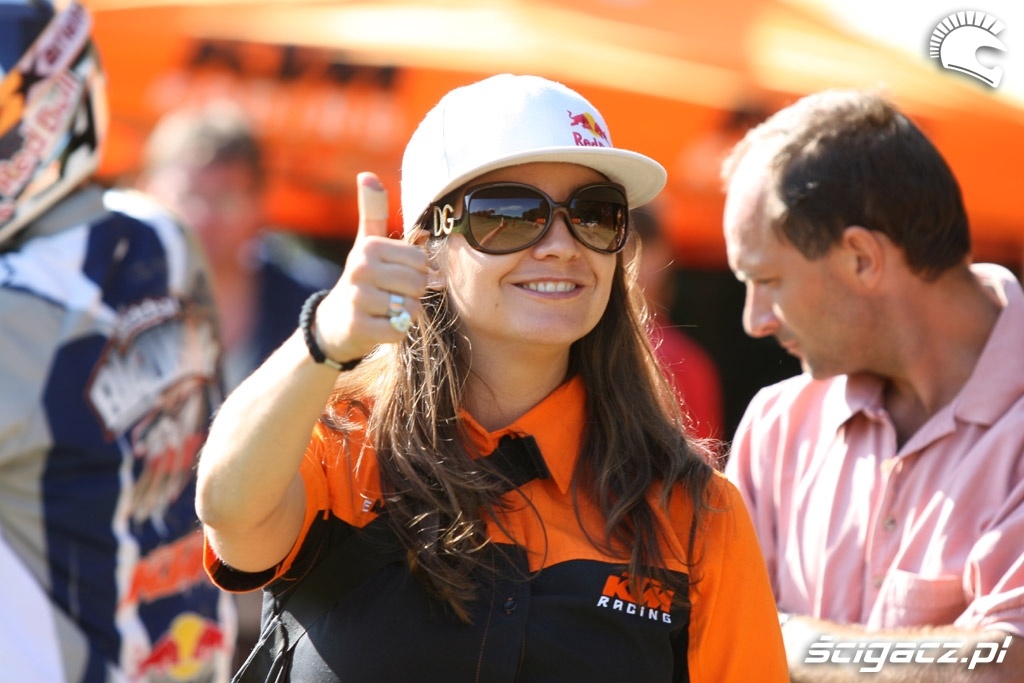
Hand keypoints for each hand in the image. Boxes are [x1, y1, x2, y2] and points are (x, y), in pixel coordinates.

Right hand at [315, 172, 428, 361]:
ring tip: (387, 310)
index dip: (418, 272)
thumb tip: (367, 175)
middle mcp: (360, 269)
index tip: (398, 275)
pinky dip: (396, 332)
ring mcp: (358, 298)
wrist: (334, 322)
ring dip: (405, 314)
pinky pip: (398, 330)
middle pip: (417, 284)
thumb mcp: (365, 244)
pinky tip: (381, 325)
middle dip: (413, 294)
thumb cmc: (362, 279)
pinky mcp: (359, 326)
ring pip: (410, 308)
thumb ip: (372, 212)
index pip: (420, 260)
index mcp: (369, 247)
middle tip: (394, 295)